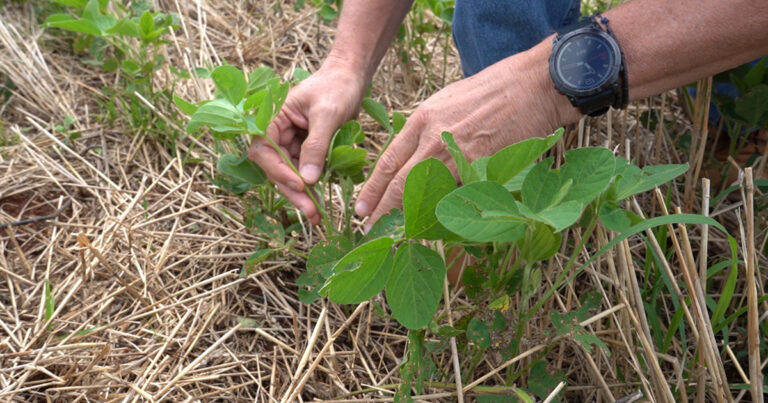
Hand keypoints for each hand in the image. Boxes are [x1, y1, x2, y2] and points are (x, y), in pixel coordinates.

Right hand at [248, 60, 365, 224]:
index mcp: (273, 117)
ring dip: (302, 195)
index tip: (298, 184)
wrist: (352, 78)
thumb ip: (316, 145)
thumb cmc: (337, 87)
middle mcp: (278, 132)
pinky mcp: (307, 150)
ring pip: (290, 174)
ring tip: (317, 215)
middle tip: (310, 211)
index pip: (264, 149)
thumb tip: (308, 179)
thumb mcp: (327, 114)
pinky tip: (320, 203)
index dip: (277, 170)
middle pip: (276, 167)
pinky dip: (312, 187)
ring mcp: (292, 143)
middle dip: (292, 190)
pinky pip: (305, 172)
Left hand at [354, 47, 577, 227]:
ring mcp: (458, 156)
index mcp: (421, 121)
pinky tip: (441, 232)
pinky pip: (461, 198)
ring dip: (413, 220)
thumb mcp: (444, 101)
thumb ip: (425, 129)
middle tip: (371, 231)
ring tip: (402, 237)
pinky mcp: (483, 168)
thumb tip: (411, 157)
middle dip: (383, 212)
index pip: (388, 162)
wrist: (530, 86)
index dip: (372, 189)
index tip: (361, 209)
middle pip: (400, 185)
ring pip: (428, 197)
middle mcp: (433, 140)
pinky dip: (450, 217)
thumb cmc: (489, 91)